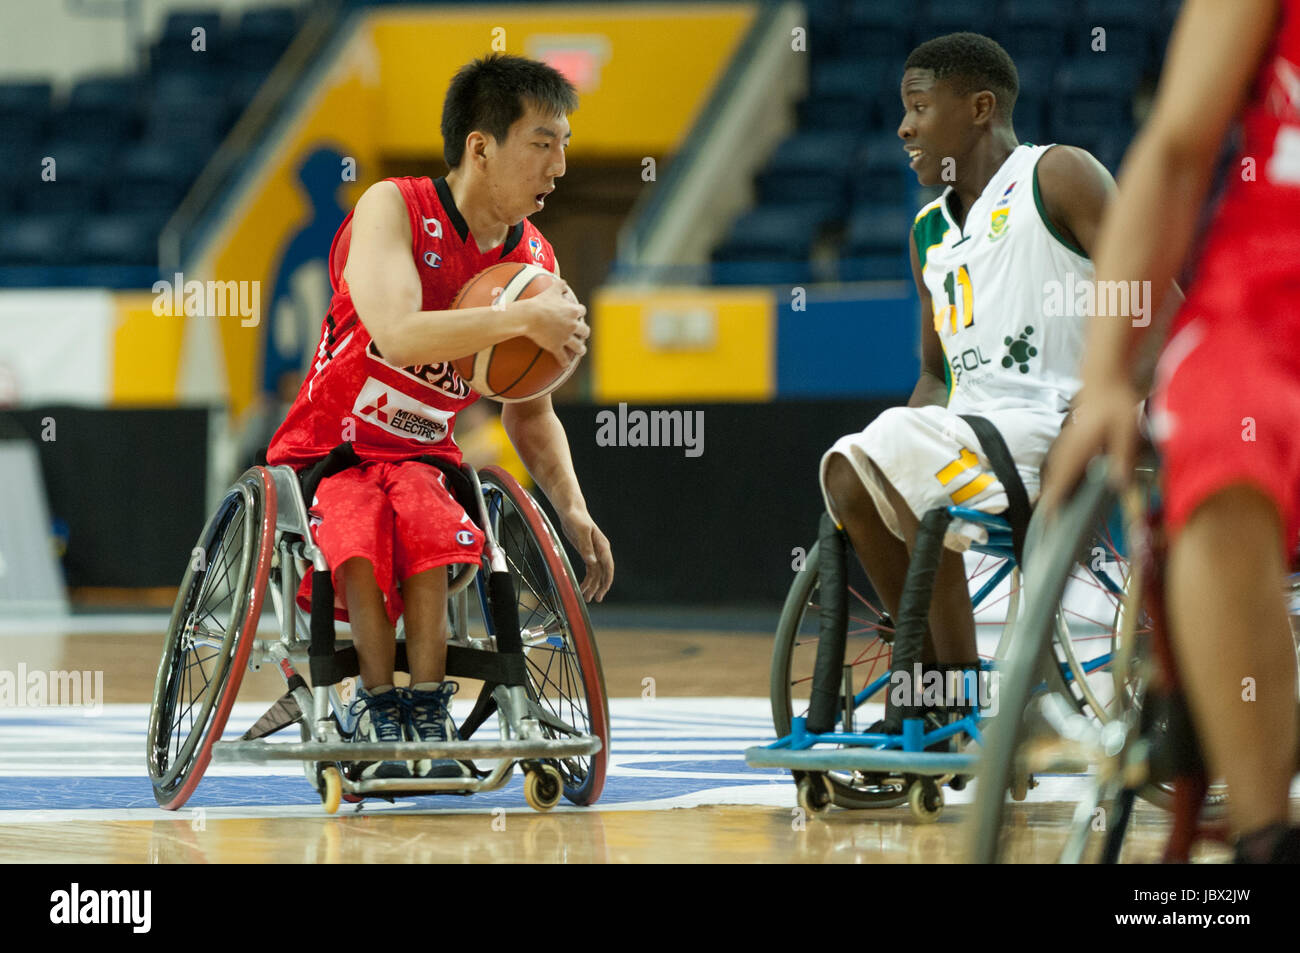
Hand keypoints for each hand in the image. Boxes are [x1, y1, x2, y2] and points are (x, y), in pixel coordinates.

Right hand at [520, 280, 588, 365]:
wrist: (530, 316)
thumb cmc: (540, 302)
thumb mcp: (551, 289)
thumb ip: (560, 285)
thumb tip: (564, 282)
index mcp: (573, 311)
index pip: (582, 312)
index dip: (580, 313)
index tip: (578, 314)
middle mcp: (572, 325)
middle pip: (584, 330)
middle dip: (584, 332)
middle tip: (582, 333)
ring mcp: (565, 337)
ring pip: (578, 347)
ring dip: (580, 349)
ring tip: (580, 351)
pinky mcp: (556, 347)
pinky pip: (562, 357)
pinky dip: (564, 362)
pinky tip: (566, 366)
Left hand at [558, 506, 612, 601]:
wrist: (571, 510)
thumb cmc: (576, 518)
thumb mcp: (580, 532)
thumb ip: (586, 547)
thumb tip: (592, 562)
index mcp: (602, 546)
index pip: (608, 566)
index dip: (607, 580)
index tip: (603, 591)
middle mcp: (601, 551)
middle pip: (603, 573)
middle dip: (600, 587)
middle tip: (596, 599)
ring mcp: (594, 552)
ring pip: (596, 573)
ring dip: (593, 585)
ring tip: (587, 597)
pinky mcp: (587, 552)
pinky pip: (590, 570)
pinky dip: (587, 579)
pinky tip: (582, 587)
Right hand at [1039, 378, 1142, 515]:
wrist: (1104, 379)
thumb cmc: (1115, 404)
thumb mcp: (1125, 431)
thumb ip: (1122, 458)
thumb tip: (1118, 486)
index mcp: (1078, 451)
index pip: (1061, 482)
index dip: (1054, 503)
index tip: (1048, 523)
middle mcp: (1066, 451)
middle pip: (1053, 481)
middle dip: (1050, 502)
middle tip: (1048, 525)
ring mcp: (1065, 445)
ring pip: (1055, 474)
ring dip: (1053, 492)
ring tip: (1054, 510)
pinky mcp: (1069, 441)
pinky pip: (1060, 466)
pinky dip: (1059, 480)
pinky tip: (1065, 486)